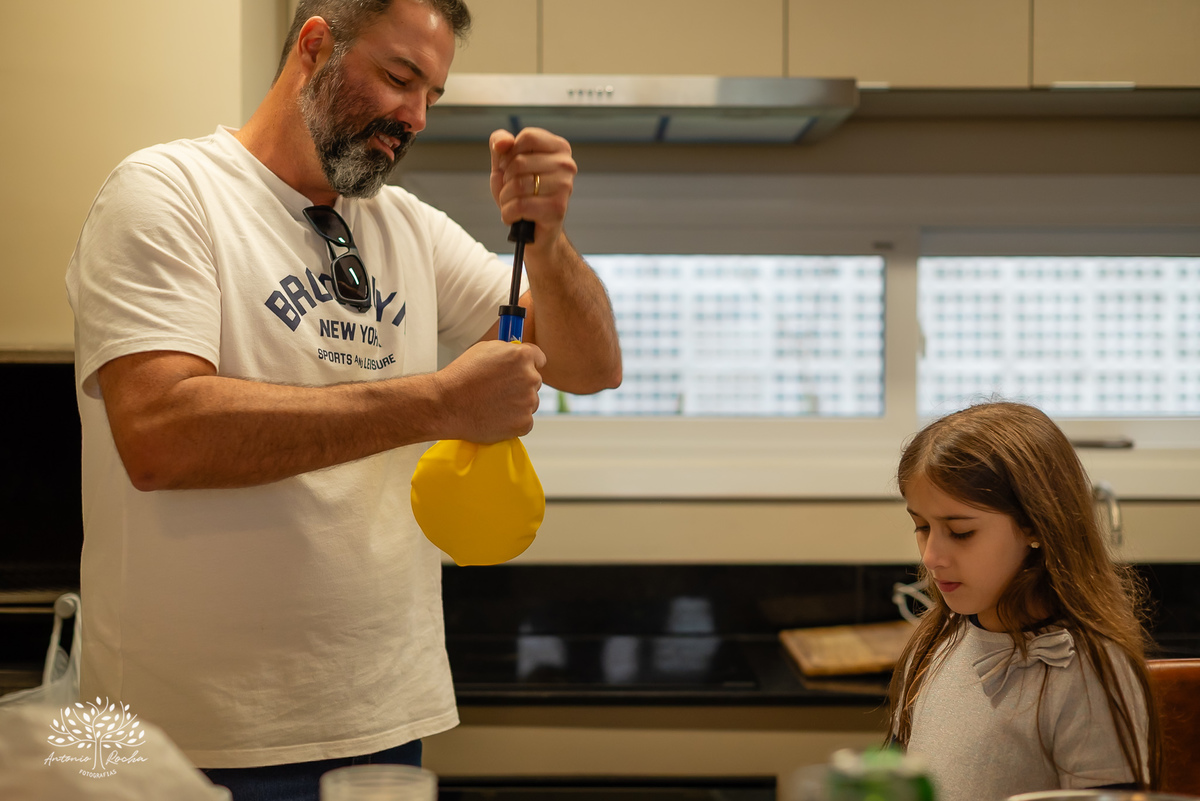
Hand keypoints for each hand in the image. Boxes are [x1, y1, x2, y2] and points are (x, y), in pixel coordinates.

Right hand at [434, 340, 546, 442]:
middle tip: (498, 390)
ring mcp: (528, 402)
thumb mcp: (484, 349)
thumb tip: (519, 353)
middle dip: (520, 385)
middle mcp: (530, 377)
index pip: (539, 358)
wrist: (446, 404)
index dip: (528, 364)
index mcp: (522, 356)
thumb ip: (508, 350)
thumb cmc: (461, 376)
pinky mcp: (524, 423)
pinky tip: (495, 417)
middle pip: (534, 381)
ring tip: (492, 404)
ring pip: (530, 402)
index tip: (520, 370)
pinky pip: (525, 421)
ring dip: (517, 403)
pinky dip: (513, 421)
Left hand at [489, 127, 576, 252]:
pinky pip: (520, 206)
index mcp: (559, 148)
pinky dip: (508, 214)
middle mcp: (566, 165)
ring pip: (518, 185)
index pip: (528, 136)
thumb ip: (501, 144)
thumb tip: (503, 143)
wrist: (534, 230)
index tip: (511, 168)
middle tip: (513, 191)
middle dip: (506, 180)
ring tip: (513, 205)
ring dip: (506, 198)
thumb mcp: (505, 163)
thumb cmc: (522, 194)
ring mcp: (565, 187)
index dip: (510, 153)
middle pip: (519, 161)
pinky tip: (514, 217)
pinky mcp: (557, 209)